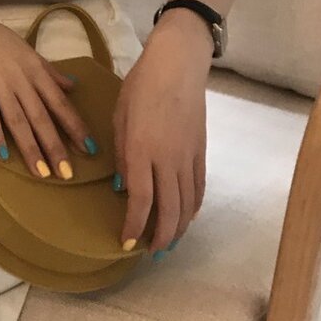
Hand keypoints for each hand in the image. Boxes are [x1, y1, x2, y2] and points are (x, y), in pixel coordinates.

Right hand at [0, 0, 96, 178]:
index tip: (89, 149)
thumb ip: (49, 70)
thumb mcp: (26, 50)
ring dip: (31, 149)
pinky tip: (2, 155)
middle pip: (42, 118)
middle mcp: (21, 79)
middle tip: (67, 174)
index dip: (75, 127)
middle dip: (56, 147)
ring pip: (19, 121)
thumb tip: (72, 85)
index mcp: (35, 70)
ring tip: (41, 173)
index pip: (60, 103)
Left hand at [114, 8, 211, 254]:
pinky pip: (199, 188)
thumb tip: (122, 189)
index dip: (134, 226)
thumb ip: (121, 156)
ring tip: (169, 244)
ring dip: (179, 228)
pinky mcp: (201, 151)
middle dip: (161, 237)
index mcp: (142, 151)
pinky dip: (193, 208)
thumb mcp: (119, 119)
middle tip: (151, 254)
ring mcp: (189, 156)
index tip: (127, 243)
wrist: (178, 65)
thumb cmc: (140, 87)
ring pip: (188, 203)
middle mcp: (168, 159)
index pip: (141, 200)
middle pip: (170, 209)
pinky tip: (186, 217)